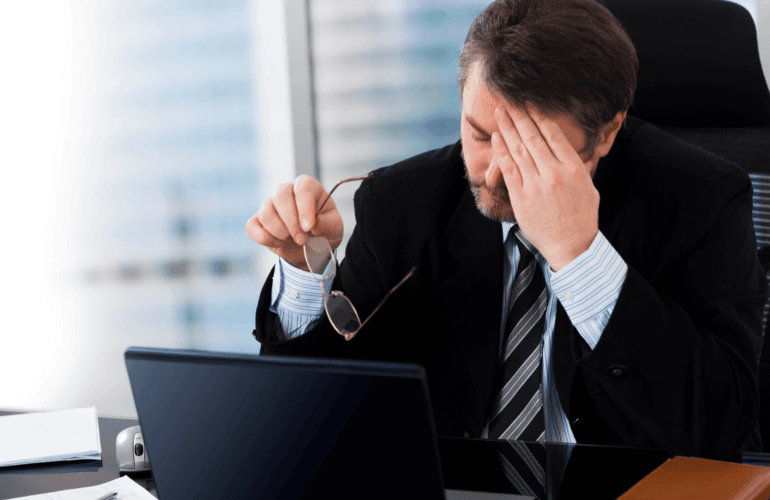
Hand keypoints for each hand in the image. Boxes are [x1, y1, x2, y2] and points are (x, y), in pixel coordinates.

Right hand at [246, 174, 342, 270]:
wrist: (312, 245)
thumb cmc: (325, 229)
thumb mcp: (335, 228)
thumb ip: (327, 224)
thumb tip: (313, 225)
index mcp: (308, 186)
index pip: (303, 188)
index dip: (304, 208)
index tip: (309, 227)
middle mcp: (287, 190)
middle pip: (280, 197)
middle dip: (292, 223)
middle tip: (303, 240)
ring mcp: (270, 204)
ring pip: (266, 212)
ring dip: (280, 232)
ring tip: (293, 241)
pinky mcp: (258, 220)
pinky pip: (252, 226)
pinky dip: (264, 238)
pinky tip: (279, 243)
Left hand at [492, 102, 598, 271]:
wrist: (572, 246)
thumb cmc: (581, 217)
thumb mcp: (588, 186)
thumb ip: (575, 166)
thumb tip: (565, 149)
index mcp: (573, 168)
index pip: (553, 135)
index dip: (540, 116)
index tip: (530, 103)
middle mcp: (554, 173)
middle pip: (533, 137)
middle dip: (519, 116)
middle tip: (509, 100)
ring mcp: (536, 185)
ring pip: (519, 149)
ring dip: (508, 128)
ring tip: (499, 113)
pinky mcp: (521, 197)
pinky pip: (509, 169)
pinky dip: (501, 151)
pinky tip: (496, 138)